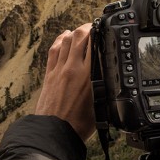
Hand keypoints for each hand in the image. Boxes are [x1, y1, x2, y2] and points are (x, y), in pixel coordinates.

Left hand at [35, 23, 95, 141]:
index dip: (100, 32)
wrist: (54, 133)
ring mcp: (58, 70)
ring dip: (75, 33)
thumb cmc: (78, 125)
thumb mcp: (101, 105)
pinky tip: (64, 37)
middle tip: (95, 27)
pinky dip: (61, 40)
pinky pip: (54, 50)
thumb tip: (111, 76)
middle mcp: (72, 68)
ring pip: (66, 40)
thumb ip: (105, 87)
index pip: (94, 43)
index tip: (105, 29)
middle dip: (88, 28)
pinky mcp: (49, 74)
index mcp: (88, 75)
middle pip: (80, 36)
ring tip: (82, 31)